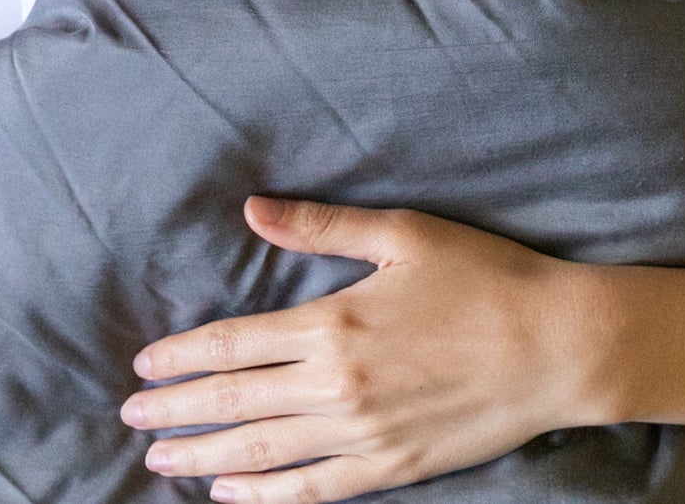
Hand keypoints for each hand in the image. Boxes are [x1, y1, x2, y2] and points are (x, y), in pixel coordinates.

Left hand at [119, 195, 602, 501]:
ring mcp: (362, 435)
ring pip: (262, 452)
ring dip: (203, 457)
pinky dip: (263, 498)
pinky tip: (230, 496)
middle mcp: (338, 386)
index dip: (182, 358)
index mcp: (335, 323)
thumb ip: (321, 225)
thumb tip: (254, 210)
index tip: (143, 367)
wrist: (554, 348)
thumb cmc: (483, 277)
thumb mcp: (402, 234)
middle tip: (130, 417)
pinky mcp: (390, 469)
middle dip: (176, 411)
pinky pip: (311, 491)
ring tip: (160, 461)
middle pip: (235, 401)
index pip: (235, 344)